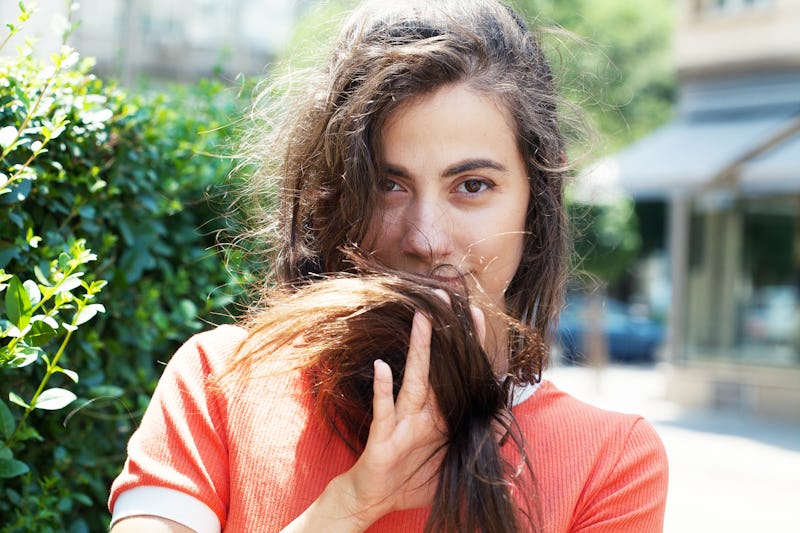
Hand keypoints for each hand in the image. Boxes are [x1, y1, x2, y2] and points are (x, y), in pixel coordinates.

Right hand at [282, 299, 485, 531]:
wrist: (375, 501)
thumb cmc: (412, 481)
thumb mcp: (453, 465)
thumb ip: (476, 443)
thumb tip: (503, 419)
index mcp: (441, 416)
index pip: (459, 376)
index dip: (470, 348)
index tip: (476, 314)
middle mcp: (422, 411)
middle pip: (437, 367)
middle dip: (442, 334)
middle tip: (444, 298)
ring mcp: (402, 420)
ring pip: (414, 380)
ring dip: (418, 350)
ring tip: (421, 319)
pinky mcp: (383, 435)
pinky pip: (384, 409)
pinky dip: (382, 390)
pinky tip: (381, 367)